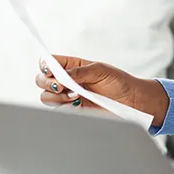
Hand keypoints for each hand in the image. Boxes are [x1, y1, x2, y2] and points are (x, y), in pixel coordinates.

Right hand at [35, 56, 169, 125]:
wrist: (131, 102)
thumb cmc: (119, 82)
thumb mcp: (100, 70)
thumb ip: (79, 72)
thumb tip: (62, 76)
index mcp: (73, 66)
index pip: (49, 62)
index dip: (45, 66)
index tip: (52, 71)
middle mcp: (67, 80)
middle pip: (41, 79)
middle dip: (48, 83)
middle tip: (62, 87)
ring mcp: (68, 96)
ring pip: (45, 96)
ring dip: (56, 96)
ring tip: (75, 95)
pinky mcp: (72, 111)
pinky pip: (56, 110)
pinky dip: (63, 107)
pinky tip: (78, 104)